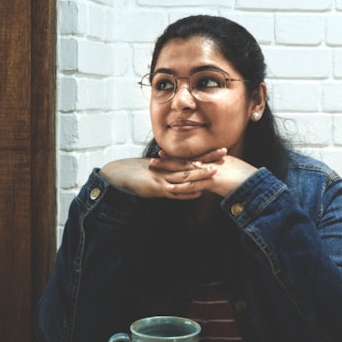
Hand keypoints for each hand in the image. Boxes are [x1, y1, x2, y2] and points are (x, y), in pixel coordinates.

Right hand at [98, 153, 220, 199]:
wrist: (116, 175)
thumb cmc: (134, 173)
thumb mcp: (153, 170)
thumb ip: (166, 171)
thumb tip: (178, 173)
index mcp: (167, 163)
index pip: (191, 157)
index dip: (206, 154)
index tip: (220, 149)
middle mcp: (167, 169)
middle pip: (191, 162)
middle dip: (208, 158)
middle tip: (224, 152)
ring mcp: (162, 178)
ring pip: (184, 176)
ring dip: (200, 175)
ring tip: (215, 172)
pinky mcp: (156, 189)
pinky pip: (174, 191)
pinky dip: (186, 192)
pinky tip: (197, 192)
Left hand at [151, 148, 258, 198]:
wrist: (256, 183)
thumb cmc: (247, 179)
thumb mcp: (232, 172)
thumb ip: (220, 173)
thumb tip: (210, 179)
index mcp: (215, 159)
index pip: (193, 156)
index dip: (178, 156)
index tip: (164, 153)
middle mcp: (211, 163)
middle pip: (186, 161)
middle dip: (169, 160)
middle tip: (154, 158)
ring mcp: (211, 172)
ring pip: (186, 171)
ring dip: (169, 170)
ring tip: (155, 169)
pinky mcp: (213, 182)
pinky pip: (194, 184)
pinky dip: (181, 186)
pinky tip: (169, 187)